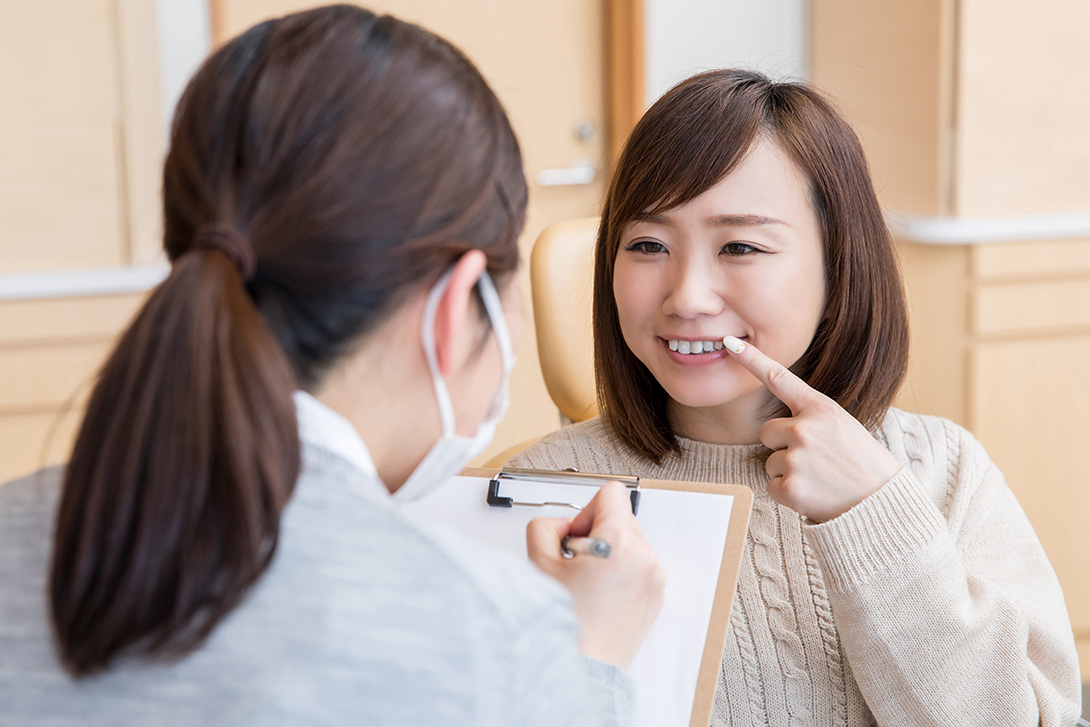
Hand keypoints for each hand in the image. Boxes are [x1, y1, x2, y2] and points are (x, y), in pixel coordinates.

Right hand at [526, 481, 665, 668]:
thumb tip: (559, 525)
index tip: (575, 535)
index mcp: (620, 545)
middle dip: (595, 532)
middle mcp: (645, 558)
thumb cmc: (564, 626)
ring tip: (587, 582)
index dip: (586, 509)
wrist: (584, 669)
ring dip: (608, 551)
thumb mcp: (538, 565)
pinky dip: (620, 571)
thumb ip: (543, 527)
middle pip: (620, 516)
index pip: (611, 493)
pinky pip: (638, 564)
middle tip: (576, 562)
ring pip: (629, 541)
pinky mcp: (656, 594)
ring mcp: (655, 577)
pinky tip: (600, 594)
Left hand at [723, 336, 901, 522]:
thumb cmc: (861, 463)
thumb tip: (778, 425)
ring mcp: (796, 458)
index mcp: (820, 408)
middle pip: (766, 431)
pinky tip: (813, 494)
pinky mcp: (789, 486)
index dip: (751, 359)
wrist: (881, 503)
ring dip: (788, 471)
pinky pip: (771, 486)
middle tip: (815, 459)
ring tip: (820, 478)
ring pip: (770, 461)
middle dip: (781, 445)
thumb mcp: (842, 426)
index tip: (730, 343)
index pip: (779, 378)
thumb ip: (811, 417)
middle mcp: (804, 429)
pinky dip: (787, 494)